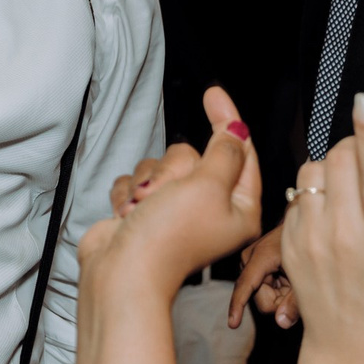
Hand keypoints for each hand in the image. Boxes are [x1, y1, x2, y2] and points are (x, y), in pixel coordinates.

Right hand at [80, 86, 262, 301]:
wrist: (122, 270)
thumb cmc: (170, 235)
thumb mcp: (207, 185)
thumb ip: (224, 152)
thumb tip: (237, 128)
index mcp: (239, 208)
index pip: (240, 153)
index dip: (228, 122)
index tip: (213, 92)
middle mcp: (210, 209)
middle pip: (194, 157)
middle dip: (174, 169)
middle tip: (168, 192)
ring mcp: (176, 211)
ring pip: (162, 167)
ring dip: (148, 182)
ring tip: (145, 207)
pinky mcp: (146, 212)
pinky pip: (138, 181)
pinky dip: (130, 194)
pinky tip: (129, 213)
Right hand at [228, 225, 297, 329]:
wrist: (302, 224)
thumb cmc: (308, 247)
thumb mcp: (306, 276)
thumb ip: (296, 301)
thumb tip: (282, 324)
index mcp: (261, 257)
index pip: (246, 286)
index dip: (239, 306)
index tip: (232, 325)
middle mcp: (248, 259)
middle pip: (259, 299)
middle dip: (278, 302)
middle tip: (296, 290)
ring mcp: (248, 261)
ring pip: (261, 296)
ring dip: (278, 296)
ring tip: (292, 281)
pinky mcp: (251, 265)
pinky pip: (261, 289)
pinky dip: (276, 290)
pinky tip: (286, 279)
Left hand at [284, 95, 363, 363]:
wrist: (354, 357)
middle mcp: (343, 236)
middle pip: (339, 160)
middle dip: (355, 148)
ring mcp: (310, 240)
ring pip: (311, 172)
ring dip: (331, 168)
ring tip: (349, 190)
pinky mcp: (289, 245)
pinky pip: (295, 196)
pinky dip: (312, 191)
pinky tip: (330, 211)